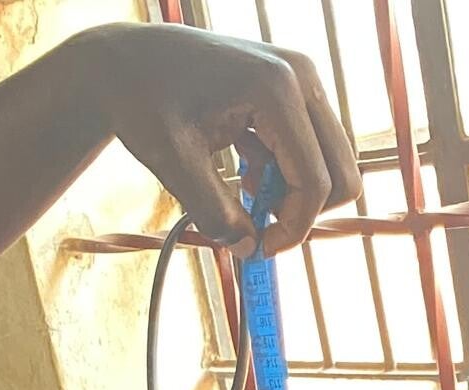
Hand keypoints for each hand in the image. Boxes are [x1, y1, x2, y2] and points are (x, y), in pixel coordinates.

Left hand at [96, 22, 360, 254]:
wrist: (127, 60)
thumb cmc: (143, 99)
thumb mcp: (173, 162)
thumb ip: (214, 212)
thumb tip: (248, 249)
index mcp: (276, 89)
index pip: (315, 180)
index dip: (293, 228)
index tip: (259, 250)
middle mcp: (301, 76)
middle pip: (341, 172)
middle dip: (303, 212)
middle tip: (259, 226)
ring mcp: (302, 79)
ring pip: (331, 162)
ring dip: (295, 193)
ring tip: (245, 193)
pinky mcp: (294, 88)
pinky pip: (313, 147)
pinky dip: (287, 173)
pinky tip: (247, 172)